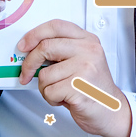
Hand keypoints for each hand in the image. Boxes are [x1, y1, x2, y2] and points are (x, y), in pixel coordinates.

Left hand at [17, 20, 130, 136]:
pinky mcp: (80, 87)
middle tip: (26, 74)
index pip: (56, 26)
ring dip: (45, 88)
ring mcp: (85, 68)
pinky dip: (51, 99)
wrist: (111, 111)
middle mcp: (88, 50)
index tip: (23, 45)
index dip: (35, 34)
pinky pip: (50, 91)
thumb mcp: (82, 60)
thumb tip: (30, 50)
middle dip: (30, 63)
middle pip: (45, 47)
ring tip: (60, 91)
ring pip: (45, 74)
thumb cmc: (93, 87)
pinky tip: (65, 99)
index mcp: (87, 40)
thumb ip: (62, 51)